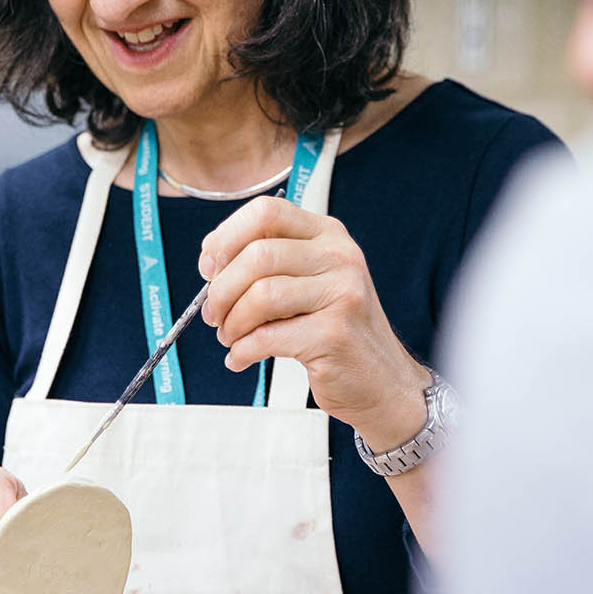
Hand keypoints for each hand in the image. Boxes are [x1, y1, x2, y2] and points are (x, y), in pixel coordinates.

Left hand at [197, 196, 431, 450]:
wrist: (383, 381)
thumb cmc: (335, 330)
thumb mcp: (311, 281)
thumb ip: (271, 263)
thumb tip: (212, 264)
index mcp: (328, 235)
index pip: (266, 211)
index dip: (226, 236)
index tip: (209, 267)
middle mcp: (340, 257)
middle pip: (257, 255)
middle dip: (221, 290)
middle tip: (214, 315)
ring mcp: (342, 294)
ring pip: (260, 295)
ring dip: (231, 323)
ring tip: (230, 338)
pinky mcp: (335, 334)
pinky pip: (267, 337)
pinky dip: (243, 351)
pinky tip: (241, 357)